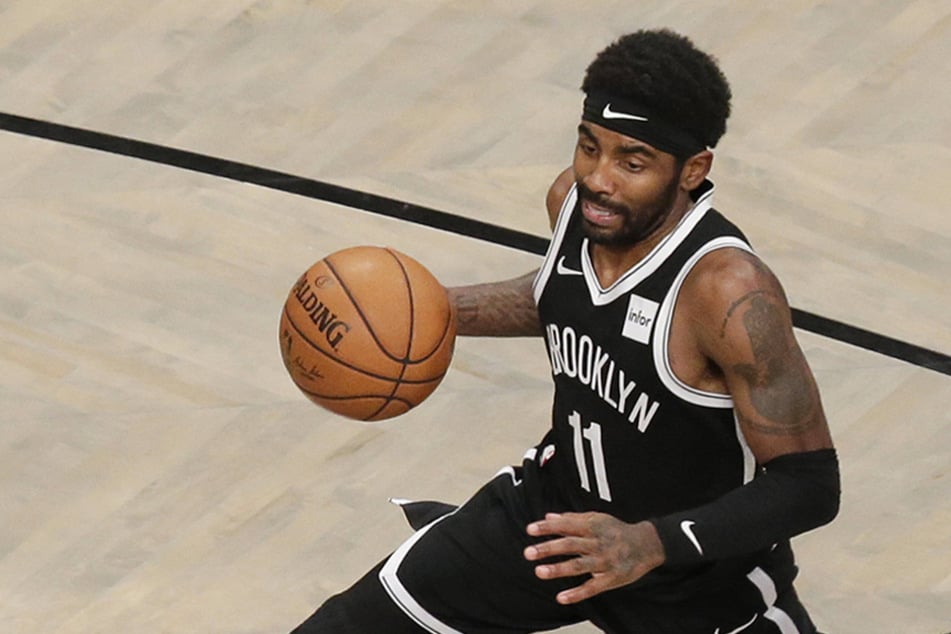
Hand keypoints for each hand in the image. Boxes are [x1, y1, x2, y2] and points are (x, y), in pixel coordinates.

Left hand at [524, 512, 665, 603]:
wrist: (647, 545)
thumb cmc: (617, 530)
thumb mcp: (597, 519)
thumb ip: (572, 519)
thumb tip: (548, 516)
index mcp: (593, 526)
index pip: (566, 525)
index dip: (548, 527)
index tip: (530, 529)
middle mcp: (598, 542)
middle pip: (570, 544)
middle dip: (548, 548)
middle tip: (528, 553)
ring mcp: (605, 561)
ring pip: (579, 565)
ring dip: (558, 569)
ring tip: (539, 572)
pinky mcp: (612, 578)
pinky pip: (593, 587)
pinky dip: (577, 593)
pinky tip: (561, 597)